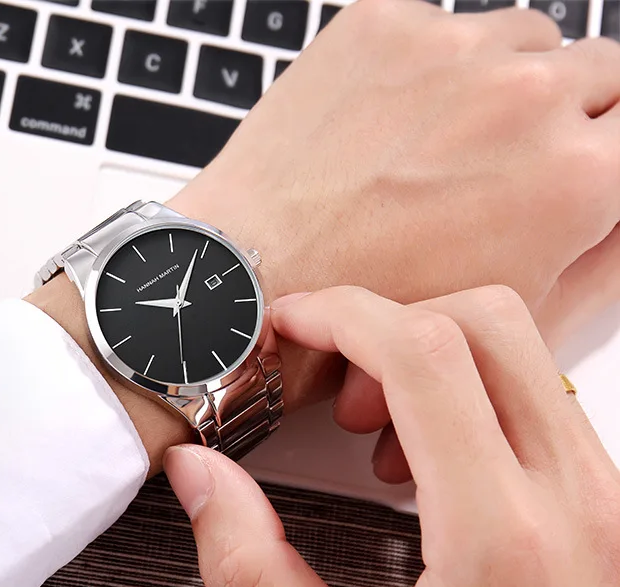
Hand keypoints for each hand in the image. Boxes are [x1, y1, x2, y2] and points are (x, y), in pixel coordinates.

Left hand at [28, 0, 619, 472]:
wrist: (249, 277)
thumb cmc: (365, 312)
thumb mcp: (514, 312)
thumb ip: (609, 254)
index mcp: (575, 177)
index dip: (610, 147)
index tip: (588, 154)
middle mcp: (523, 96)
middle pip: (598, 68)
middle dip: (569, 109)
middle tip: (512, 155)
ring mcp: (448, 49)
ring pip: (521, 39)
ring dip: (502, 79)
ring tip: (441, 142)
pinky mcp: (381, 26)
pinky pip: (441, 27)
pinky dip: (429, 65)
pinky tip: (387, 123)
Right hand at [166, 286, 619, 586]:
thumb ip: (251, 566)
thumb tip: (201, 477)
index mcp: (501, 537)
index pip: (422, 351)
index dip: (337, 315)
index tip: (288, 327)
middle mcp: (574, 501)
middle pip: (485, 320)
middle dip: (387, 324)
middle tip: (335, 385)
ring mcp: (604, 501)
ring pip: (520, 352)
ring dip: (432, 361)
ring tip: (379, 436)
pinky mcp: (607, 510)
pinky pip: (540, 402)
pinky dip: (472, 399)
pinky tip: (429, 470)